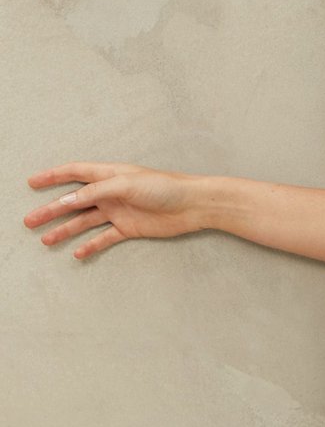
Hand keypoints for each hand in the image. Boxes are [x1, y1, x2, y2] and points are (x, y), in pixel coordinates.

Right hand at [23, 162, 205, 259]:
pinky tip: (77, 253)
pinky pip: (104, 238)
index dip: (53, 176)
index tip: (32, 182)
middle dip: (51, 210)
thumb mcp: (126, 184)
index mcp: (109, 175)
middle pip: (74, 201)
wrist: (193, 205)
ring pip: (85, 221)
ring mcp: (119, 211)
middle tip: (29, 220)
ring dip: (65, 230)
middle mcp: (111, 192)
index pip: (75, 173)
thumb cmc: (164, 187)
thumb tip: (65, 201)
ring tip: (46, 240)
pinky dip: (91, 245)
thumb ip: (95, 192)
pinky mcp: (129, 228)